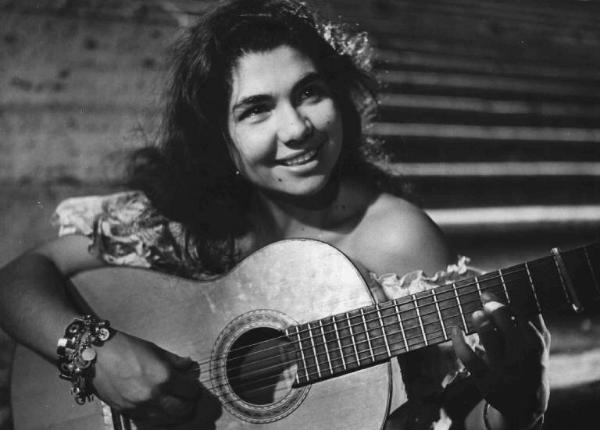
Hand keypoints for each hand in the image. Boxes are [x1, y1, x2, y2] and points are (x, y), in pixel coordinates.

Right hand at [92, 331, 202, 426]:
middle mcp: (154, 396)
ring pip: (170, 420)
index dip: (194, 387)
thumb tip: (190, 366)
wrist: (96, 356)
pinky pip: (152, 422)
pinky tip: (162, 409)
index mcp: (164, 377)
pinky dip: (161, 418)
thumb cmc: (126, 349)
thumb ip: (175, 361)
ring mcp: (141, 407)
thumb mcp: (156, 350)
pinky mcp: (129, 413)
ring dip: (177, 413)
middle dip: (190, 403)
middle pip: (184, 410)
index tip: (191, 383)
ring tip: (176, 403)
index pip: (191, 391)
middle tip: (188, 396)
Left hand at [451, 294, 550, 429]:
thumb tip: (517, 288)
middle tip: (483, 298)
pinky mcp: (486, 380)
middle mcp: (521, 355)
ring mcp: (503, 368)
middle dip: (491, 306)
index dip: (502, 300)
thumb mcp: (540, 344)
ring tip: (475, 313)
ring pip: (488, 337)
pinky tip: (455, 328)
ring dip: (479, 320)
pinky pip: (468, 357)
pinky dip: (459, 340)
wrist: (526, 404)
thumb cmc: (531, 363)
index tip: (489, 292)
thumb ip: (533, 319)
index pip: (519, 313)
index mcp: (535, 343)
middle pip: (503, 322)